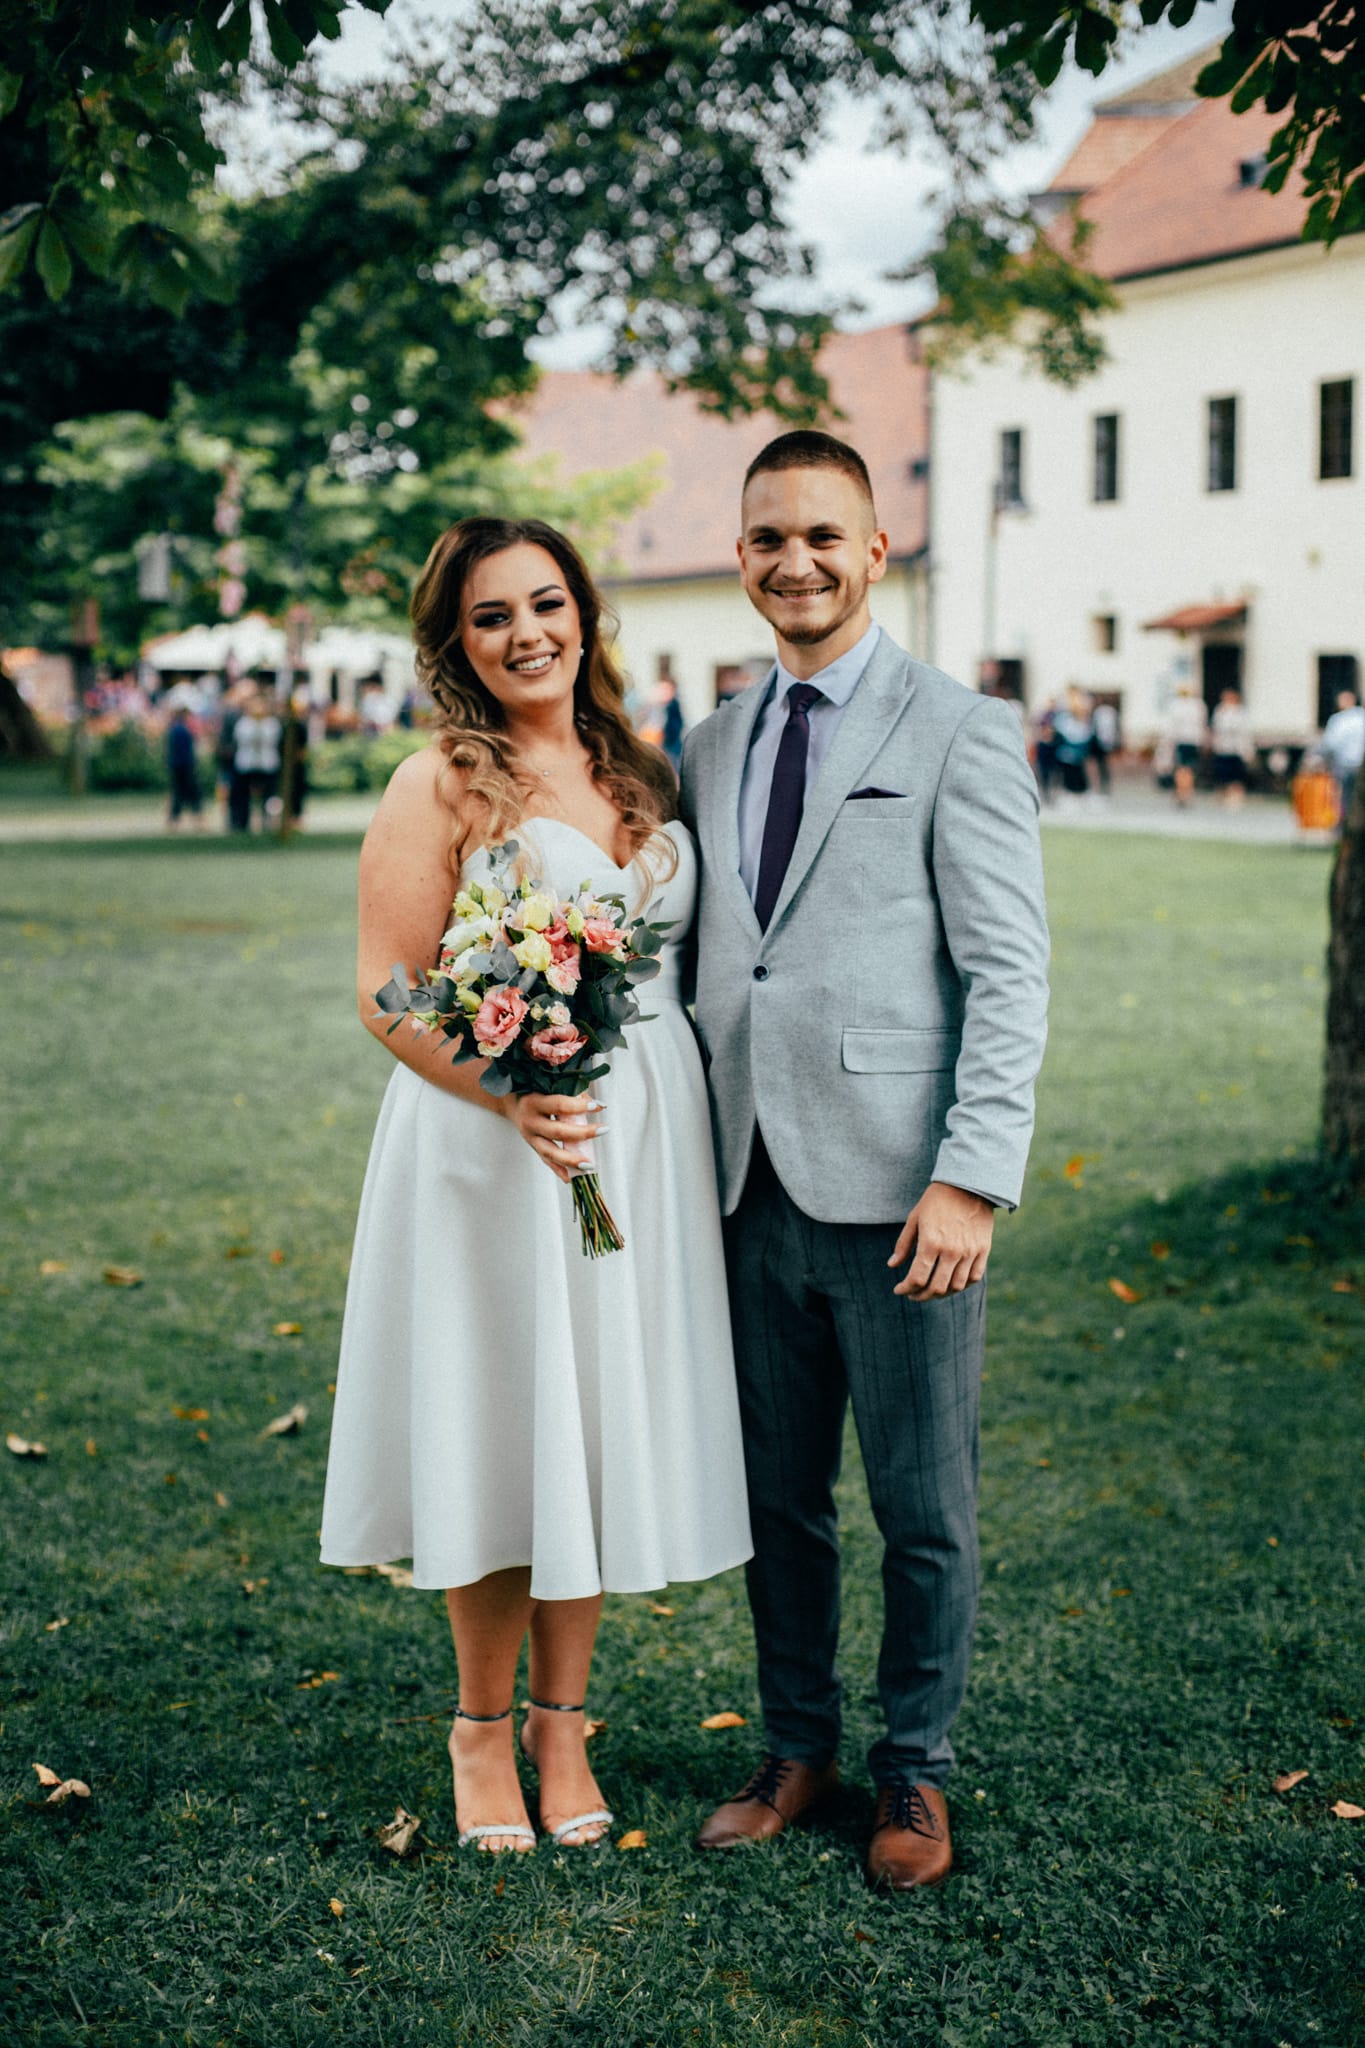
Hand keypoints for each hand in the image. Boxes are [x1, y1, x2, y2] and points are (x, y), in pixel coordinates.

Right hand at [505, 1092, 603, 1182]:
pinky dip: (560, 1171)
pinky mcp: (534, 1148)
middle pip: (558, 1131)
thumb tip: (599, 1105)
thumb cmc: (536, 1092)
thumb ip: (572, 1094)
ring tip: (590, 1164)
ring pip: (551, 1152)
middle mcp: (530, 1122)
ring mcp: (530, 1138)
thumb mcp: (549, 1087)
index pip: (559, 1105)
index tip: (598, 1106)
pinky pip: (547, 1162)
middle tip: (603, 1130)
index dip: (579, 1106)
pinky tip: (572, 1178)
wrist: (511, 1103)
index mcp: (533, 1102)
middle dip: (583, 1133)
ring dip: (572, 1160)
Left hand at [888, 1182, 993, 1299]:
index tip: (899, 1290)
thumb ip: (903, 1244)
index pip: (917, 1278)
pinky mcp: (983, 1250)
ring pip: (956, 1287)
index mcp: (931, 1242)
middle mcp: (951, 1251)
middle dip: (921, 1296)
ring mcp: (970, 1252)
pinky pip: (974, 1277)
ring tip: (931, 1290)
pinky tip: (951, 1283)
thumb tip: (892, 1265)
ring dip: (941, 1294)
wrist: (968, 1184)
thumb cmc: (936, 1200)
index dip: (905, 1289)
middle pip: (936, 1288)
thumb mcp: (914, 1218)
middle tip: (913, 1294)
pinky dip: (962, 1285)